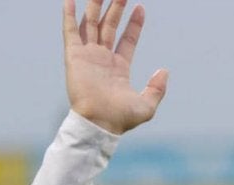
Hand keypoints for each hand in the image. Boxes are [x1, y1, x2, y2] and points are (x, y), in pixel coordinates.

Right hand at [63, 0, 167, 134]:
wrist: (99, 123)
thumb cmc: (120, 119)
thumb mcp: (147, 106)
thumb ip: (157, 88)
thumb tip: (164, 71)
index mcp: (119, 68)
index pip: (127, 40)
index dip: (134, 24)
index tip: (140, 7)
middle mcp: (102, 59)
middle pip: (109, 26)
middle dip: (115, 8)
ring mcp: (88, 57)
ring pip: (92, 25)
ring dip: (95, 6)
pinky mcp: (74, 57)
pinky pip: (71, 32)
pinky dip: (70, 16)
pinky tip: (70, 1)